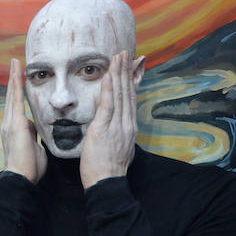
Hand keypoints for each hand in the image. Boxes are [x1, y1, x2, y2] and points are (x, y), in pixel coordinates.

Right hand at [0, 59, 44, 183]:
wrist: (20, 177)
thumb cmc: (29, 168)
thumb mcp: (34, 147)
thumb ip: (33, 135)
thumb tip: (34, 127)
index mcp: (14, 129)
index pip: (17, 106)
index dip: (18, 92)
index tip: (21, 81)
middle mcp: (9, 123)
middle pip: (11, 96)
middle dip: (13, 80)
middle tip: (15, 64)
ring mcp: (10, 122)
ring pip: (12, 94)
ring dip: (14, 77)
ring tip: (15, 62)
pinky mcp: (14, 122)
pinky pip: (16, 98)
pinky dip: (16, 83)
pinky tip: (17, 70)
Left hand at [80, 51, 143, 187]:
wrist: (106, 182)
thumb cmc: (107, 168)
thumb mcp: (116, 146)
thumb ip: (115, 131)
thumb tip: (110, 122)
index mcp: (129, 128)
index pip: (130, 99)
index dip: (129, 81)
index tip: (128, 66)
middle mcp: (127, 124)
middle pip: (128, 92)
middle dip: (125, 71)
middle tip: (124, 53)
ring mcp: (118, 125)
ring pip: (120, 94)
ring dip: (118, 73)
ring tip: (118, 57)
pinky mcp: (105, 128)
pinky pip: (108, 104)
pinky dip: (109, 88)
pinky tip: (109, 75)